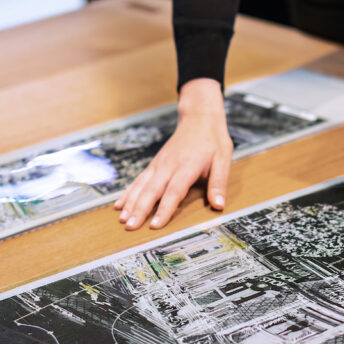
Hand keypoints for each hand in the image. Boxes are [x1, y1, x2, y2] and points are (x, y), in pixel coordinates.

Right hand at [114, 78, 232, 229]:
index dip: (164, 209)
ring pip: (141, 186)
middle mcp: (169, 166)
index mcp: (187, 166)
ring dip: (130, 203)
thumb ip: (219, 183)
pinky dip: (128, 192)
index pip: (174, 192)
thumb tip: (219, 205)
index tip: (155, 225)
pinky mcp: (155, 164)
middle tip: (130, 226)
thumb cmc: (213, 140)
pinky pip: (139, 180)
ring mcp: (159, 164)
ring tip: (122, 219)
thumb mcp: (223, 159)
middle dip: (139, 210)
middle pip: (152, 191)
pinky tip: (119, 204)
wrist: (199, 117)